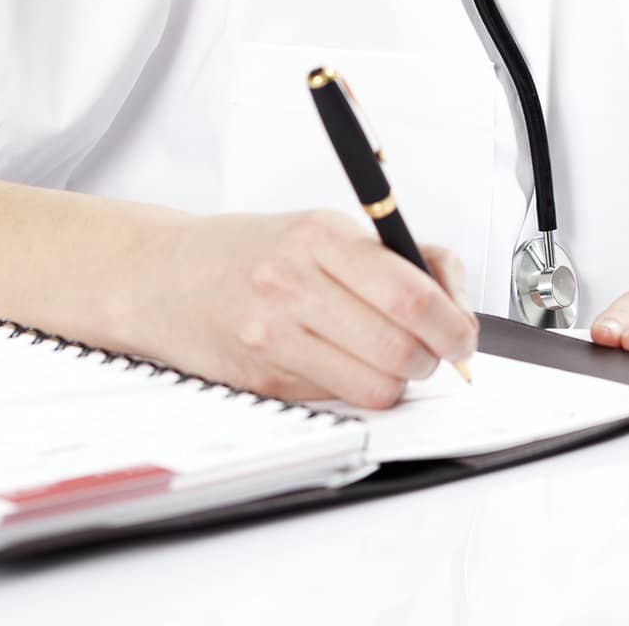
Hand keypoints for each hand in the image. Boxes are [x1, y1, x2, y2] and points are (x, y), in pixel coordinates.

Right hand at [143, 208, 479, 409]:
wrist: (164, 276)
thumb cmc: (250, 251)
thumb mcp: (322, 229)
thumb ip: (394, 255)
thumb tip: (456, 297)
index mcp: (320, 236)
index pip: (410, 292)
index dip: (453, 322)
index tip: (463, 332)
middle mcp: (295, 283)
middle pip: (399, 345)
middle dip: (433, 358)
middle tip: (435, 350)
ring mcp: (274, 335)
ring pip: (375, 385)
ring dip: (400, 380)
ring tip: (391, 358)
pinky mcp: (263, 380)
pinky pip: (338, 399)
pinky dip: (357, 389)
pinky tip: (344, 363)